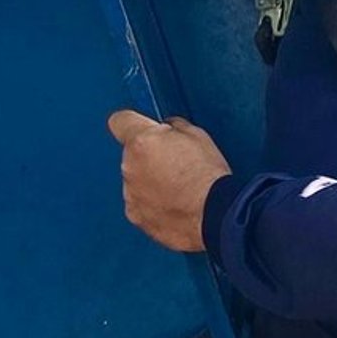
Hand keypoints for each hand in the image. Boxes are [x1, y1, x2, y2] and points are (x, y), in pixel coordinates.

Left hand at [109, 111, 230, 251]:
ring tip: (180, 189)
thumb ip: (174, 127)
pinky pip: (140, 204)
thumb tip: (169, 129)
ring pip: (135, 181)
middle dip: (149, 156)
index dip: (132, 123)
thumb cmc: (209, 179)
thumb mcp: (198, 136)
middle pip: (131, 154)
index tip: (141, 127)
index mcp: (142, 142)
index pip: (119, 121)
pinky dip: (153, 204)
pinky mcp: (136, 216)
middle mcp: (130, 167)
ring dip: (151, 182)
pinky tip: (176, 205)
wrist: (217, 216)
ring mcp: (131, 194)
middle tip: (177, 164)